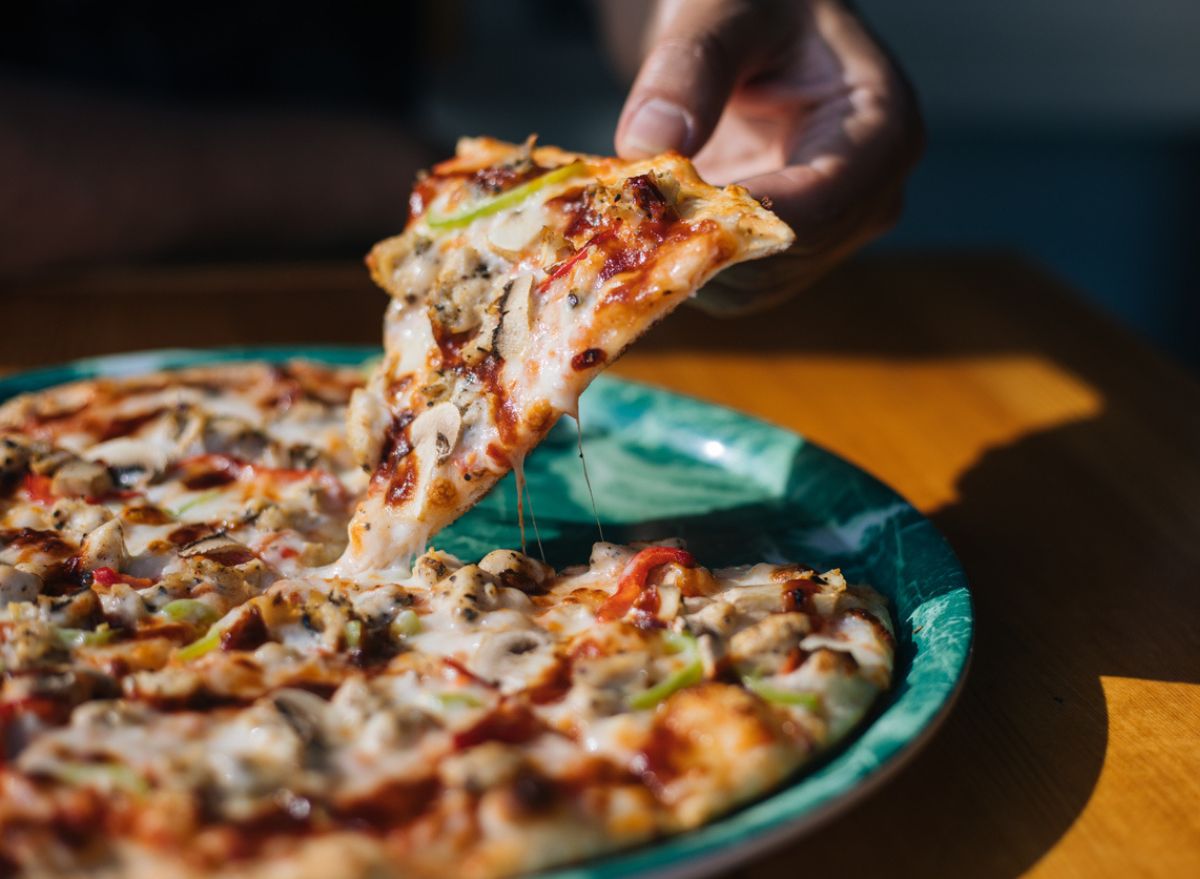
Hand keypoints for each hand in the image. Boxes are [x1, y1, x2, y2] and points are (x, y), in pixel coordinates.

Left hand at [614, 0, 922, 313]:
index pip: (816, 210)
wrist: (751, 34)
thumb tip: (649, 140)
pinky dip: (675, 266)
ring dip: (678, 265)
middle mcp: (868, 200)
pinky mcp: (781, 256)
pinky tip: (634, 232)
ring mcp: (828, 237)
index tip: (658, 213)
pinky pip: (727, 285)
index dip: (734, 225)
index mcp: (881, 133)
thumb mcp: (723, 11)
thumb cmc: (752, 6)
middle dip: (696, 247)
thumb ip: (692, 64)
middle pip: (779, 262)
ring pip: (748, 290)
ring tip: (620, 222)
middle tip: (616, 219)